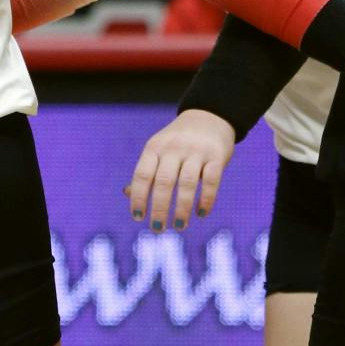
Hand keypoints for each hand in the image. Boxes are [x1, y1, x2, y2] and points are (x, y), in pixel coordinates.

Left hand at [126, 110, 236, 225]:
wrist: (210, 116)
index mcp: (155, 147)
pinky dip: (206, 200)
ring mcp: (196, 151)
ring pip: (186, 183)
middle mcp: (174, 148)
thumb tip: (127, 194)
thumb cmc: (178, 141)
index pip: (142, 175)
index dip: (138, 198)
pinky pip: (210, 181)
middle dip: (159, 208)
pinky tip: (201, 213)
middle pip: (163, 182)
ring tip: (179, 227)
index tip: (138, 218)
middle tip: (157, 229)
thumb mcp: (158, 150)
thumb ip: (147, 171)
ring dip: (182, 209)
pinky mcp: (216, 156)